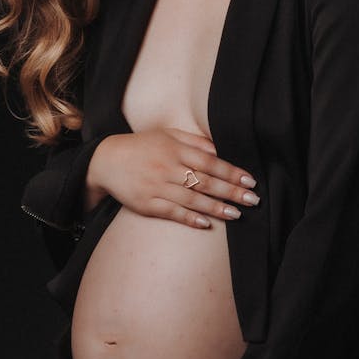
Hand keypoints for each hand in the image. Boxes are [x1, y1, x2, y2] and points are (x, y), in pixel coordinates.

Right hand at [85, 128, 259, 230]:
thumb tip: (219, 150)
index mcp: (175, 149)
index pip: (210, 161)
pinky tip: (206, 223)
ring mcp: (156, 187)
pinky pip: (172, 212)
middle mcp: (167, 167)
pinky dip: (189, 218)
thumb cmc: (141, 146)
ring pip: (191, 199)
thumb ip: (194, 141)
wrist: (105, 161)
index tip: (250, 180)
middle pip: (205, 181)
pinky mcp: (146, 204)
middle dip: (231, 191)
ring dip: (216, 207)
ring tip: (237, 214)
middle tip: (253, 200)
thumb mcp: (166, 135)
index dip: (231, 172)